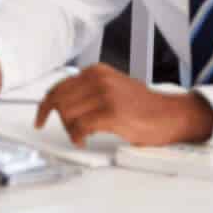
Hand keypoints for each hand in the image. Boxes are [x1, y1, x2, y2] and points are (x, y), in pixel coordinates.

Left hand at [34, 64, 212, 146]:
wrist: (172, 115)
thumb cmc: (143, 106)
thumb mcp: (111, 88)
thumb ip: (87, 90)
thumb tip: (59, 103)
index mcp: (95, 72)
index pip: (58, 87)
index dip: (45, 106)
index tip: (40, 118)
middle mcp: (98, 79)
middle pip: (59, 102)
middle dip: (61, 120)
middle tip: (72, 130)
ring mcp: (105, 95)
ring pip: (68, 114)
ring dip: (71, 130)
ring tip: (83, 135)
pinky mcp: (112, 113)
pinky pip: (80, 127)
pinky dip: (78, 137)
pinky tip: (84, 140)